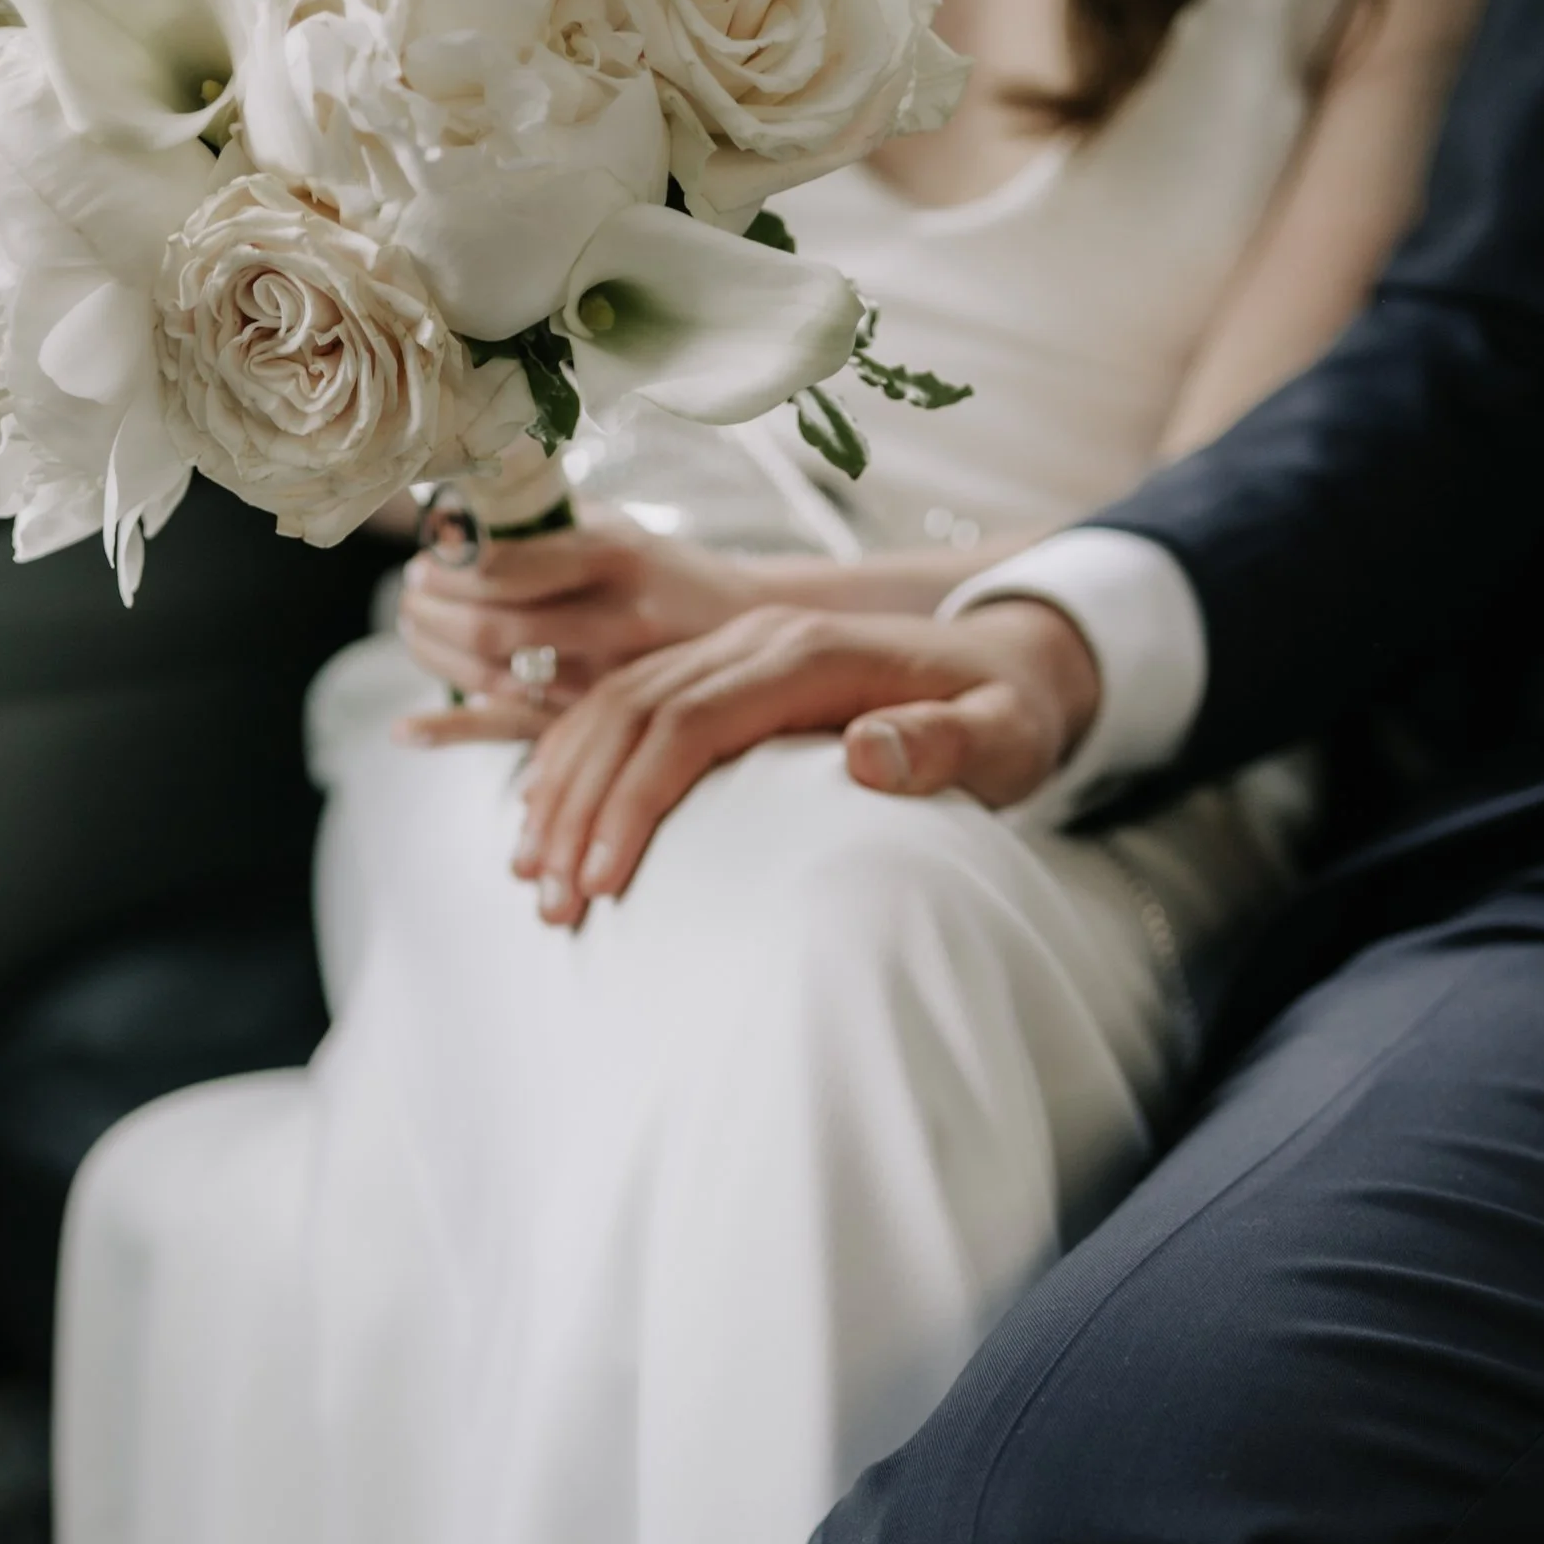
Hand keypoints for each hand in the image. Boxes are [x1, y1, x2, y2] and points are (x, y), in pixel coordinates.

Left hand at [394, 521, 766, 730]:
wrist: (751, 636)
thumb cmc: (666, 575)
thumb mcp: (618, 528)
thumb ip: (548, 515)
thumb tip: (458, 504)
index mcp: (614, 558)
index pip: (510, 567)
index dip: (452, 567)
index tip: (425, 557)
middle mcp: (612, 623)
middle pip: (496, 630)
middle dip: (435, 614)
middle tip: (411, 596)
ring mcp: (607, 681)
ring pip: (499, 680)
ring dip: (437, 659)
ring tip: (416, 630)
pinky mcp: (598, 723)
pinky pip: (515, 732)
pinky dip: (455, 732)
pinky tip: (407, 730)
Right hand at [504, 599, 1100, 924]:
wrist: (1012, 661)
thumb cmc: (1005, 716)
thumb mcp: (1002, 737)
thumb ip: (943, 744)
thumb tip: (865, 751)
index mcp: (810, 655)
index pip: (690, 720)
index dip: (635, 800)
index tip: (604, 881)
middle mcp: (759, 641)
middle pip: (633, 712)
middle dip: (579, 808)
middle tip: (549, 902)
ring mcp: (736, 651)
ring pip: (615, 706)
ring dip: (563, 789)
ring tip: (531, 878)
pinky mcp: (725, 672)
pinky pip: (627, 706)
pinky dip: (578, 761)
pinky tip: (547, 821)